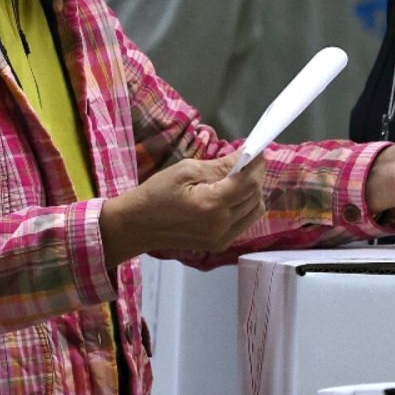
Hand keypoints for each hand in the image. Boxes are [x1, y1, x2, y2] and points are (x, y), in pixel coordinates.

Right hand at [98, 154, 266, 268]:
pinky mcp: (219, 244)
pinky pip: (245, 223)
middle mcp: (222, 225)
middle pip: (255, 197)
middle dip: (255, 176)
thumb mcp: (185, 171)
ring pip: (255, 211)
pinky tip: (232, 196)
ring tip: (239, 178)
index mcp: (212, 205)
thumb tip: (244, 158)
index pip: (249, 182)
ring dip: (253, 192)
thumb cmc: (156, 193)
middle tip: (246, 161)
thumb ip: (218, 166)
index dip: (257, 164)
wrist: (137, 226)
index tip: (257, 150)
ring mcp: (222, 238)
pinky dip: (245, 207)